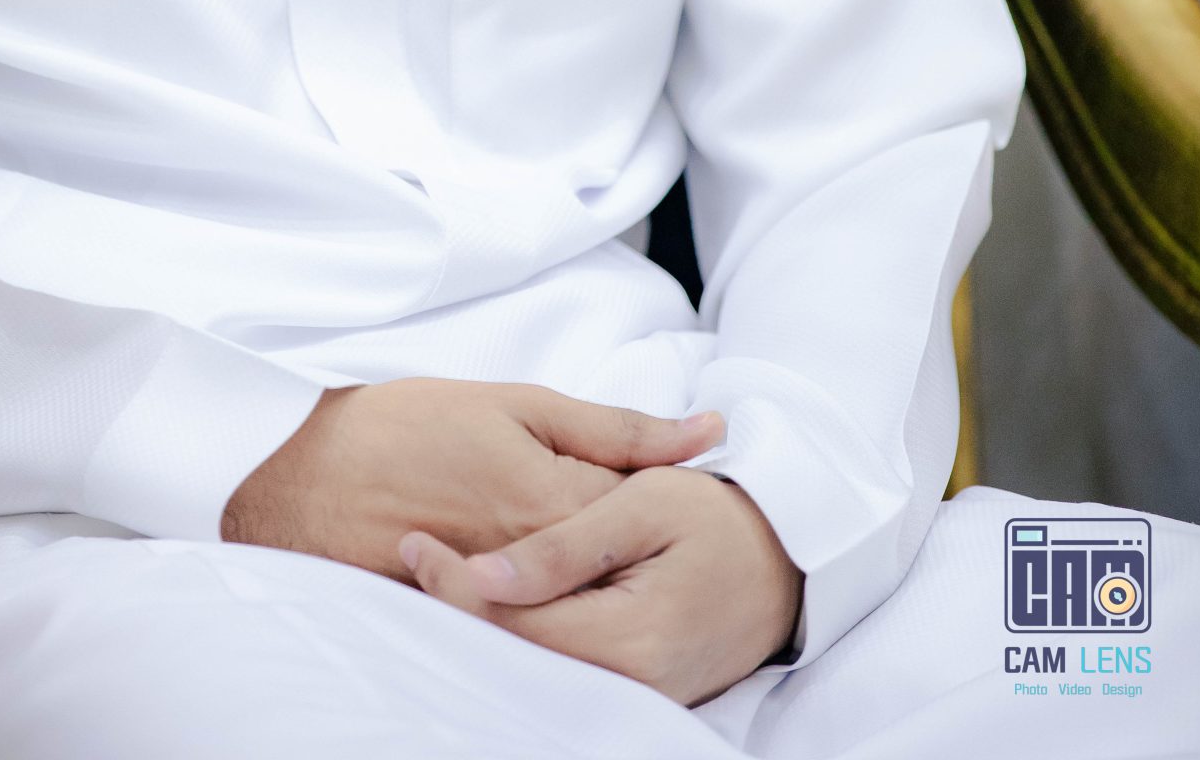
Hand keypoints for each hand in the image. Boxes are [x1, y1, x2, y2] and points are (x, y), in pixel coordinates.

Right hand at [220, 378, 724, 581]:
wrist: (303, 475)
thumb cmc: (409, 424)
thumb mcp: (519, 403)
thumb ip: (618, 426)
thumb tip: (710, 433)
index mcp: (553, 498)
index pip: (648, 518)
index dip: (669, 504)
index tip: (675, 497)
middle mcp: (535, 562)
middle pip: (619, 570)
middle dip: (635, 552)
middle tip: (627, 532)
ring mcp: (501, 601)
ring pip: (580, 603)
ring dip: (591, 579)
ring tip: (577, 552)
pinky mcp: (467, 627)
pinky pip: (529, 627)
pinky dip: (543, 605)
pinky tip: (538, 584)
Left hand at [399, 463, 803, 707]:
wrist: (787, 556)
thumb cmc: (716, 515)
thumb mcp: (641, 505)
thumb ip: (563, 546)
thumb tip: (484, 578)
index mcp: (630, 638)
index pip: (515, 623)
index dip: (455, 586)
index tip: (413, 542)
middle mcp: (631, 684)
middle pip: (518, 655)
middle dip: (458, 608)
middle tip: (412, 553)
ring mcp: (637, 694)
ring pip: (536, 666)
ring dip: (485, 621)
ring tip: (437, 570)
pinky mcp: (638, 689)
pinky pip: (563, 667)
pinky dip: (523, 632)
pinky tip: (495, 596)